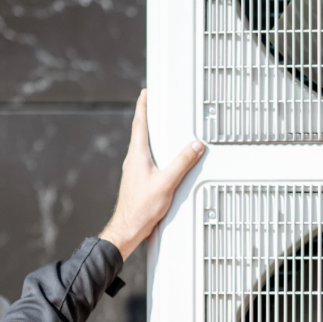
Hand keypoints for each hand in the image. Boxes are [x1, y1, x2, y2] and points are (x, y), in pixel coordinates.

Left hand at [99, 89, 204, 258]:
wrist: (128, 228)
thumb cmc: (141, 208)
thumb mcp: (167, 183)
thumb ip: (182, 163)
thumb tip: (194, 146)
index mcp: (137, 155)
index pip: (140, 124)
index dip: (143, 107)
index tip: (146, 93)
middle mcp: (134, 160)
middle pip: (141, 133)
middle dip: (148, 117)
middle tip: (154, 105)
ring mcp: (134, 171)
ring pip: (144, 147)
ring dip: (152, 135)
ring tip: (162, 128)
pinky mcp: (138, 181)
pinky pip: (147, 160)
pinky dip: (155, 152)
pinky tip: (163, 160)